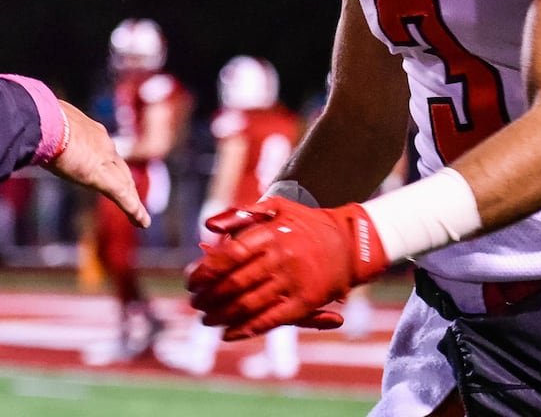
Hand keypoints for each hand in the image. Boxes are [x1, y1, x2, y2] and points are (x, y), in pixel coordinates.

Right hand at [42, 101, 150, 228]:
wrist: (43, 121)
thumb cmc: (35, 119)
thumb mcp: (39, 124)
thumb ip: (39, 130)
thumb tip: (20, 129)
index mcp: (86, 128)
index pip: (102, 147)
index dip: (106, 158)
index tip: (106, 165)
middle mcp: (101, 141)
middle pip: (118, 165)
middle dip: (125, 179)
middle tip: (131, 192)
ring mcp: (105, 158)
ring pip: (124, 181)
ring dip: (131, 197)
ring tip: (139, 213)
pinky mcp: (103, 176)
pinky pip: (123, 196)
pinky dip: (134, 210)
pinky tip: (143, 222)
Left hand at [185, 197, 388, 339]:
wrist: (349, 243)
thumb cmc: (306, 224)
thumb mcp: (277, 208)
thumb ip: (241, 215)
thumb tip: (208, 226)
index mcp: (271, 234)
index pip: (230, 255)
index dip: (206, 270)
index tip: (191, 280)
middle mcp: (280, 259)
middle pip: (235, 282)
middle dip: (208, 296)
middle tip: (194, 302)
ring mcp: (292, 283)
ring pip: (248, 304)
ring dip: (221, 315)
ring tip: (205, 319)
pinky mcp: (303, 303)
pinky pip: (269, 320)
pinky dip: (245, 330)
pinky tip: (228, 333)